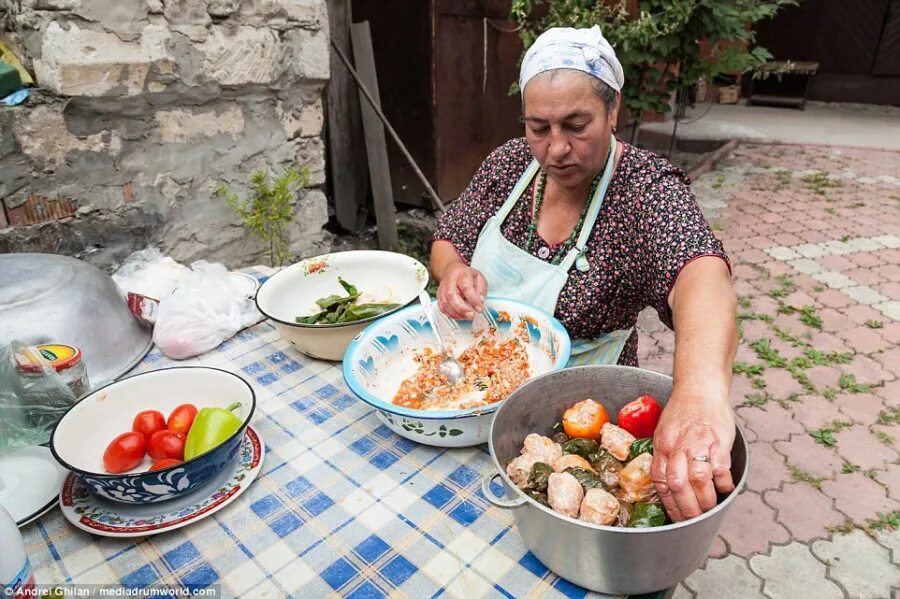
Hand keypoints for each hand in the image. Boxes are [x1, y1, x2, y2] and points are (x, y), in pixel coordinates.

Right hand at [437, 263, 486, 318]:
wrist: (452, 272)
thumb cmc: (466, 276)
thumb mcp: (479, 278)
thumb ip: (481, 290)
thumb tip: (480, 301)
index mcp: (461, 274)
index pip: (466, 287)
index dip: (473, 299)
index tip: (479, 308)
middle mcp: (449, 281)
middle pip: (451, 295)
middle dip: (462, 309)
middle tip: (471, 315)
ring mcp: (442, 289)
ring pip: (445, 303)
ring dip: (457, 313)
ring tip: (467, 316)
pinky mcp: (439, 297)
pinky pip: (442, 308)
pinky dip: (451, 315)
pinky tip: (460, 316)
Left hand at [651, 391, 734, 521]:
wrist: (699, 388)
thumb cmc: (682, 413)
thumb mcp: (664, 433)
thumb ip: (666, 457)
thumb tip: (669, 486)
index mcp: (662, 446)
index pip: (661, 482)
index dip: (669, 505)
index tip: (677, 519)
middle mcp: (677, 446)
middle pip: (678, 485)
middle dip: (687, 509)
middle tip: (695, 521)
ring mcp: (698, 443)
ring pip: (699, 479)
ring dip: (706, 500)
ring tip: (710, 509)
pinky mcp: (718, 440)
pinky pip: (720, 467)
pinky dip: (723, 482)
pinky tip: (725, 488)